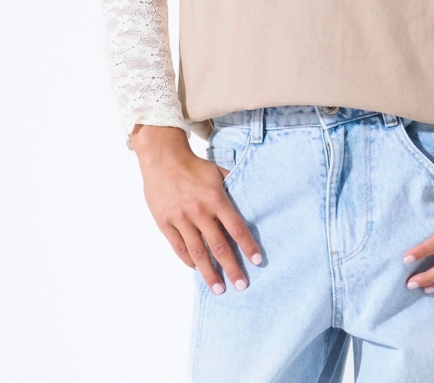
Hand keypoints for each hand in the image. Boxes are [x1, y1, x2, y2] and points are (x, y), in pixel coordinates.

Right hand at [131, 124, 262, 293]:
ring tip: (219, 289)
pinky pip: (179, 248)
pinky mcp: (165, 223)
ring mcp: (181, 219)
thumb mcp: (217, 172)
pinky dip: (189, 261)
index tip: (257, 261)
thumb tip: (251, 198)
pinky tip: (198, 269)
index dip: (248, 246)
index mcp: (216, 198)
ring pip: (198, 253)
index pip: (236, 227)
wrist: (163, 158)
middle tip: (242, 285)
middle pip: (219, 246)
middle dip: (232, 268)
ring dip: (209, 273)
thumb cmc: (193, 166)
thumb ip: (232, 187)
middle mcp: (199, 211)